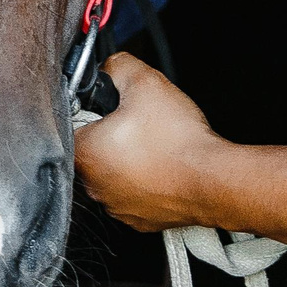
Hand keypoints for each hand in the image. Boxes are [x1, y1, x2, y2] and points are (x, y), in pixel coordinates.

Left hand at [72, 54, 225, 231]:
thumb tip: (110, 66)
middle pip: (93, 150)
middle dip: (113, 135)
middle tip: (139, 123)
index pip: (72, 124)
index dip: (93, 109)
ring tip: (156, 145)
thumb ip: (118, 66)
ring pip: (115, 174)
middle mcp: (95, 186)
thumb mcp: (146, 82)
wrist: (213, 181)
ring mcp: (118, 207)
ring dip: (130, 160)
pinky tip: (164, 167)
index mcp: (86, 154)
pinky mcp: (140, 220)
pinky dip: (147, 182)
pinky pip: (136, 195)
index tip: (114, 107)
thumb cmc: (179, 140)